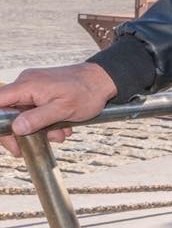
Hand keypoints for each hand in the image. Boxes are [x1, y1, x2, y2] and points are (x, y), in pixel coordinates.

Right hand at [0, 63, 116, 157]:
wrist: (105, 79)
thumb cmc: (87, 92)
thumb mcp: (64, 109)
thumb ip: (38, 119)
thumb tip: (16, 128)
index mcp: (27, 84)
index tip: (7, 138)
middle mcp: (27, 83)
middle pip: (7, 112)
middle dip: (21, 132)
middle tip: (26, 148)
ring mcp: (34, 86)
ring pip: (23, 113)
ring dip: (38, 128)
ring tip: (59, 134)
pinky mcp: (42, 91)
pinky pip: (35, 109)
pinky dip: (45, 121)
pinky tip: (61, 128)